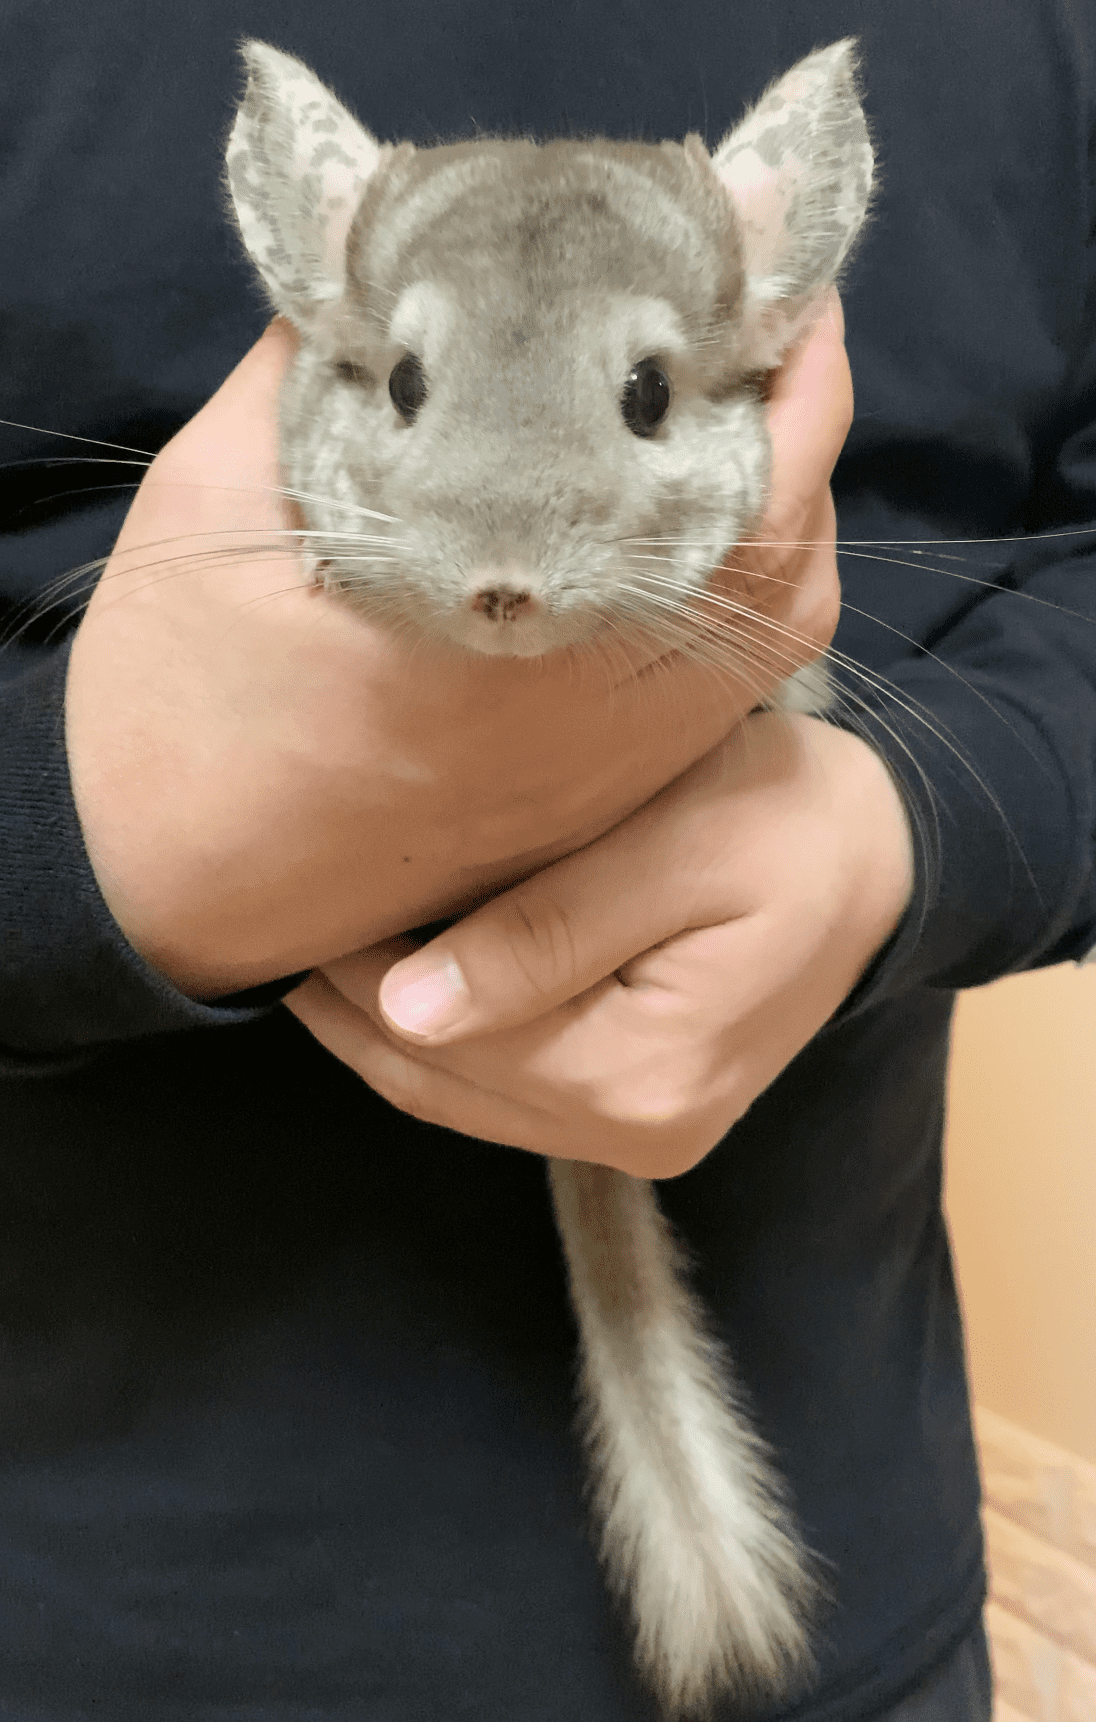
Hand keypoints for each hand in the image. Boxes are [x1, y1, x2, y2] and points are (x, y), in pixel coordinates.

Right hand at [66, 300, 847, 998]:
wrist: (163, 888)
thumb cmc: (171, 719)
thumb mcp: (209, 514)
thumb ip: (306, 378)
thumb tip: (381, 268)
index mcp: (507, 630)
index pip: (703, 486)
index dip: (764, 371)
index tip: (762, 275)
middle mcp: (587, 715)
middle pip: (777, 560)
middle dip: (799, 422)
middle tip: (767, 320)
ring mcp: (598, 771)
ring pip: (766, 632)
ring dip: (786, 507)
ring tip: (743, 409)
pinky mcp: (583, 801)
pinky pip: (721, 692)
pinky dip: (744, 594)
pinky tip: (699, 528)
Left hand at [287, 713, 913, 1179]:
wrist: (875, 858)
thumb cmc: (784, 821)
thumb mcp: (674, 851)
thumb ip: (548, 932)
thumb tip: (407, 1008)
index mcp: (646, 1076)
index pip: (452, 1037)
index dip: (359, 970)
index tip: (302, 890)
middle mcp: (637, 1134)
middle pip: (443, 1079)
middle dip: (352, 1000)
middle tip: (291, 907)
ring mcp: (637, 1136)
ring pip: (458, 1095)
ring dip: (378, 1025)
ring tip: (321, 938)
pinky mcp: (634, 1114)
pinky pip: (500, 1091)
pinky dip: (436, 1040)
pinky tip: (392, 976)